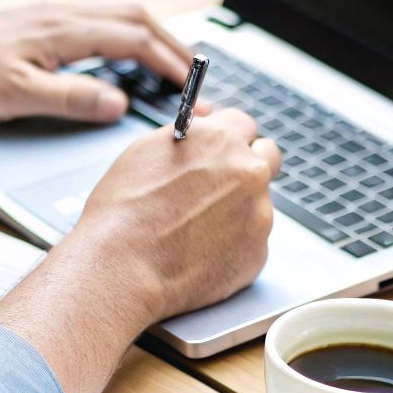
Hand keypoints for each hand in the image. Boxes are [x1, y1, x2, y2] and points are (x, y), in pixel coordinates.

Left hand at [0, 3, 192, 123]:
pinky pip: (101, 22)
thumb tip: (119, 103)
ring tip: (171, 66)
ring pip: (120, 16)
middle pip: (137, 19)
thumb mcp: (19, 96)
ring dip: (152, 38)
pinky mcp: (44, 24)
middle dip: (172, 46)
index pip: (135, 40)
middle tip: (195, 77)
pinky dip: (128, 37)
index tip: (192, 89)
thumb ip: (72, 98)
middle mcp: (64, 15)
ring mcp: (55, 16)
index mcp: (65, 30)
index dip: (170, 64)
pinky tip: (125, 56)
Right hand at [66, 109, 280, 321]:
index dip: (228, 137)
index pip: (243, 123)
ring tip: (197, 226)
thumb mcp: (149, 150)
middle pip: (267, 156)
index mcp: (221, 140)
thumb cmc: (124, 213)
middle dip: (248, 165)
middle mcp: (249, 172)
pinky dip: (233, 243)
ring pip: (258, 202)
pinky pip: (252, 240)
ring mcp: (259, 213)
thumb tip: (206, 125)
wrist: (124, 268)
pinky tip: (201, 250)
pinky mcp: (258, 252)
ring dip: (238, 207)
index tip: (221, 149)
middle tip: (221, 183)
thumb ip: (191, 135)